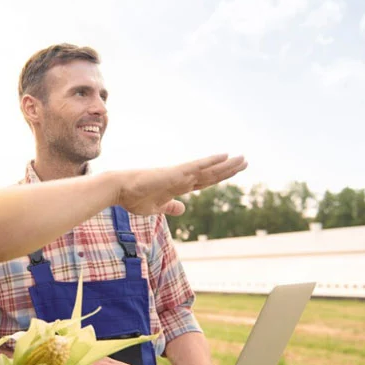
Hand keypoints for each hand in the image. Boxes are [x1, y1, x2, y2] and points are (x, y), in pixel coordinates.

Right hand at [115, 154, 247, 215]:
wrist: (119, 190)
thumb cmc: (133, 198)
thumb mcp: (156, 208)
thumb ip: (171, 207)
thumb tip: (183, 208)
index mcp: (178, 187)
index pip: (204, 182)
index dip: (219, 177)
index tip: (232, 172)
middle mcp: (182, 179)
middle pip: (211, 175)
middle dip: (229, 169)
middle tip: (245, 161)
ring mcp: (179, 175)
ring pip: (208, 170)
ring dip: (226, 165)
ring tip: (243, 159)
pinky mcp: (175, 173)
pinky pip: (196, 166)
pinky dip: (211, 161)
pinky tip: (224, 155)